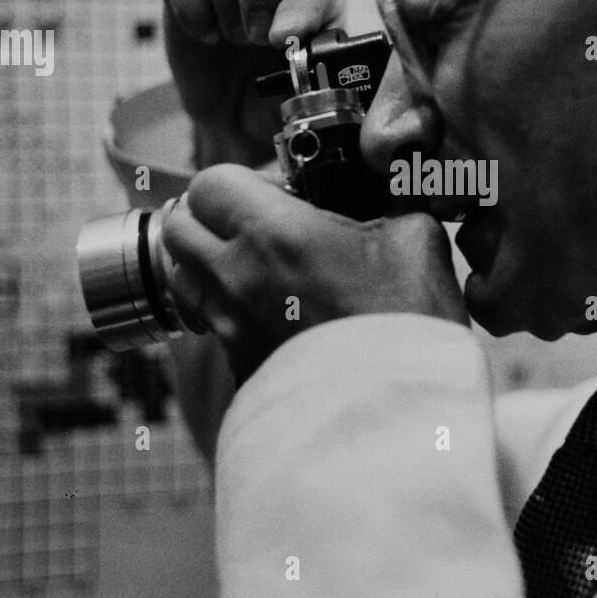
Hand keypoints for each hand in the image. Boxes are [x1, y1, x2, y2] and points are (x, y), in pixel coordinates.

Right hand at [161, 0, 346, 166]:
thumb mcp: (309, 79)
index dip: (299, 8)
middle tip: (256, 36)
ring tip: (233, 36)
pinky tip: (208, 38)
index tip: (284, 42)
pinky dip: (192, 10)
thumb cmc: (281, 88)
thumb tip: (286, 32)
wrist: (241, 114)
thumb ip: (311, 54)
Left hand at [162, 164, 469, 385]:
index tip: (277, 192)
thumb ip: (391, 202)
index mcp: (275, 234)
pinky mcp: (236, 366)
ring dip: (209, 262)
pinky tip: (272, 314)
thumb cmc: (407, 327)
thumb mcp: (418, 241)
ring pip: (182, 276)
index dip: (239, 181)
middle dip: (210, 217)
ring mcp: (229, 327)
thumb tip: (387, 193)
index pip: (210, 182)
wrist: (396, 416)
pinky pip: (208, 322)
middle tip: (257, 225)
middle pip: (178, 226)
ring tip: (257, 268)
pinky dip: (226, 308)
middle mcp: (236, 277)